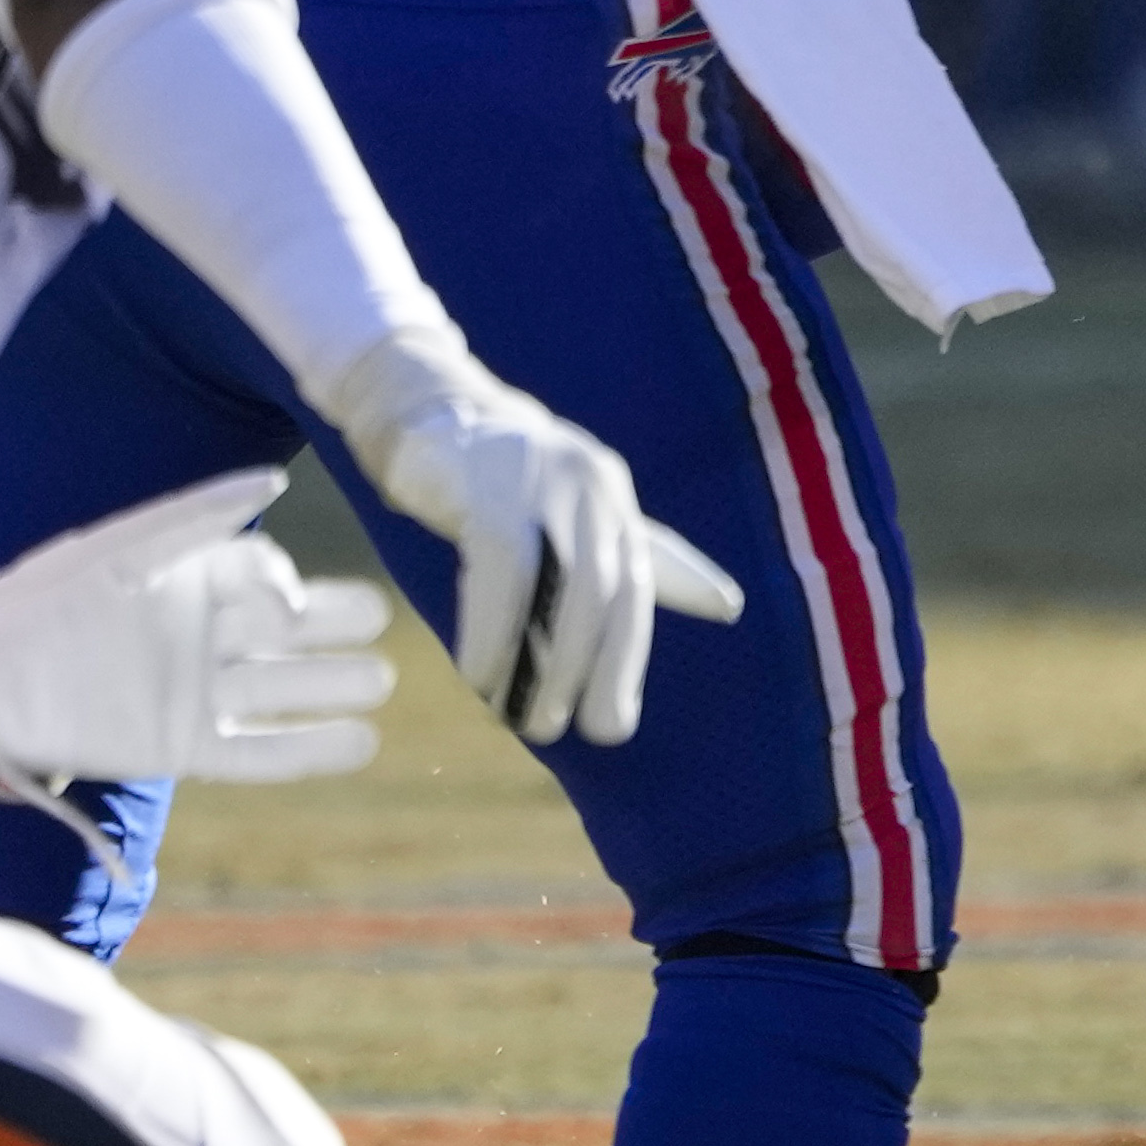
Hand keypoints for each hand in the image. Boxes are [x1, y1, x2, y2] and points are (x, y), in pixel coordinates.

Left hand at [0, 470, 396, 785]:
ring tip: (380, 682)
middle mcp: (201, 637)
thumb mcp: (117, 548)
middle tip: (378, 627)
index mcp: (189, 581)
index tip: (293, 599)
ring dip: (335, 686)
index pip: (266, 576)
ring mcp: (194, 694)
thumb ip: (195, 518)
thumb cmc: (38, 602)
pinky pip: (260, 752)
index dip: (289, 584)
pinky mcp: (181, 747)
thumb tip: (276, 482)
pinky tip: (360, 742)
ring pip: (285, 689)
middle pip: (292, 632)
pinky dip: (309, 750)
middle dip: (339, 627)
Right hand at [324, 341, 749, 747]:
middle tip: (596, 733)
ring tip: (531, 722)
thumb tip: (727, 602)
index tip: (672, 665)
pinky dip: (494, 635)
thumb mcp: (569, 512)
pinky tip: (482, 678)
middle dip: (610, 669)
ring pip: (566, 590)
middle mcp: (589, 485)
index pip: (645, 573)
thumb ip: (632, 559)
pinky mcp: (486, 489)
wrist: (418, 411)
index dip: (662, 618)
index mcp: (610, 496)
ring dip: (553, 665)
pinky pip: (502, 574)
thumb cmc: (495, 481)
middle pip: (613, 592)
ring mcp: (540, 482)